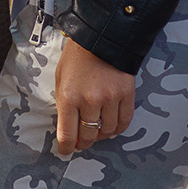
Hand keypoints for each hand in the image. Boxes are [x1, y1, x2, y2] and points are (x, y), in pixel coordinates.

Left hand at [55, 37, 134, 155]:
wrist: (102, 37)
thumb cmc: (77, 57)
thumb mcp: (61, 79)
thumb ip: (63, 104)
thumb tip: (67, 127)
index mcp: (68, 97)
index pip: (67, 134)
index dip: (67, 148)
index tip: (66, 151)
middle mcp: (89, 101)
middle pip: (88, 136)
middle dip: (83, 143)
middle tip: (82, 142)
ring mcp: (110, 99)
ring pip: (107, 131)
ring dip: (101, 135)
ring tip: (97, 130)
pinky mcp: (126, 95)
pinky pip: (124, 122)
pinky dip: (117, 128)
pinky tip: (111, 126)